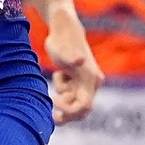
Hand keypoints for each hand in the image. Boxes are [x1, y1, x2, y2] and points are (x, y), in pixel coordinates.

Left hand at [43, 6, 103, 123]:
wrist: (64, 28)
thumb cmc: (62, 39)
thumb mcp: (62, 49)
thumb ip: (71, 57)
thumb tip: (79, 60)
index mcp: (91, 79)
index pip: (84, 106)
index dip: (70, 111)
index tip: (55, 104)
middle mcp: (92, 83)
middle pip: (83, 110)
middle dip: (68, 114)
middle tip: (53, 116)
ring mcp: (86, 82)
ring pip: (76, 104)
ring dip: (64, 99)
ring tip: (58, 77)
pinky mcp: (78, 80)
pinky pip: (72, 95)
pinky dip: (63, 90)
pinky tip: (60, 74)